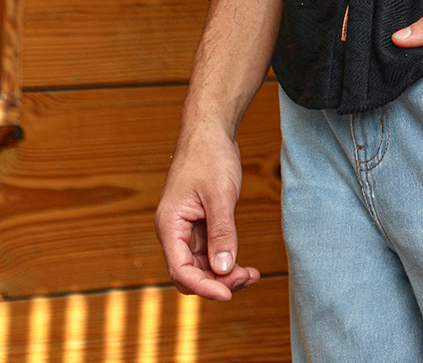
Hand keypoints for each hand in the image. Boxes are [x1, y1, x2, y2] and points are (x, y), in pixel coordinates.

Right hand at [155, 126, 260, 301]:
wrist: (210, 130)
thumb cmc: (210, 155)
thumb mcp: (219, 194)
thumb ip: (221, 232)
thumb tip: (223, 269)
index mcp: (170, 225)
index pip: (180, 270)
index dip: (204, 286)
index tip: (229, 293)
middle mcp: (174, 231)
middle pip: (190, 273)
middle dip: (217, 282)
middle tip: (248, 279)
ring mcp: (187, 228)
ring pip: (201, 266)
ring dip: (224, 274)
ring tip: (252, 275)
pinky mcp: (200, 223)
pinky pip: (210, 252)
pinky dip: (226, 260)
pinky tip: (245, 265)